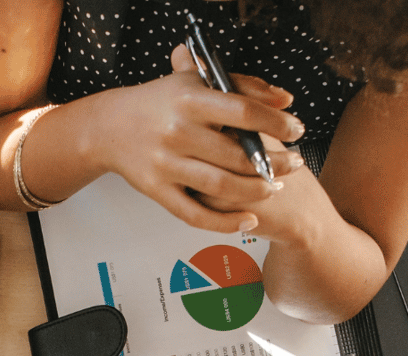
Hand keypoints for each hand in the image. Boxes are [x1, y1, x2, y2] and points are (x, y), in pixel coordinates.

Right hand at [88, 46, 304, 232]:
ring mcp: (166, 165)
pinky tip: (249, 220)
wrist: (109, 126)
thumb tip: (286, 100)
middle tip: (296, 163)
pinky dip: (226, 223)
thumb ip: (243, 86)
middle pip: (238, 155)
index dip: (276, 123)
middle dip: (275, 162)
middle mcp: (176, 131)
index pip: (244, 112)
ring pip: (222, 187)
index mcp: (189, 99)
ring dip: (256, 191)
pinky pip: (196, 215)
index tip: (297, 130)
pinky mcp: (157, 191)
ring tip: (275, 186)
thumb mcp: (197, 81)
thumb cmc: (161, 102)